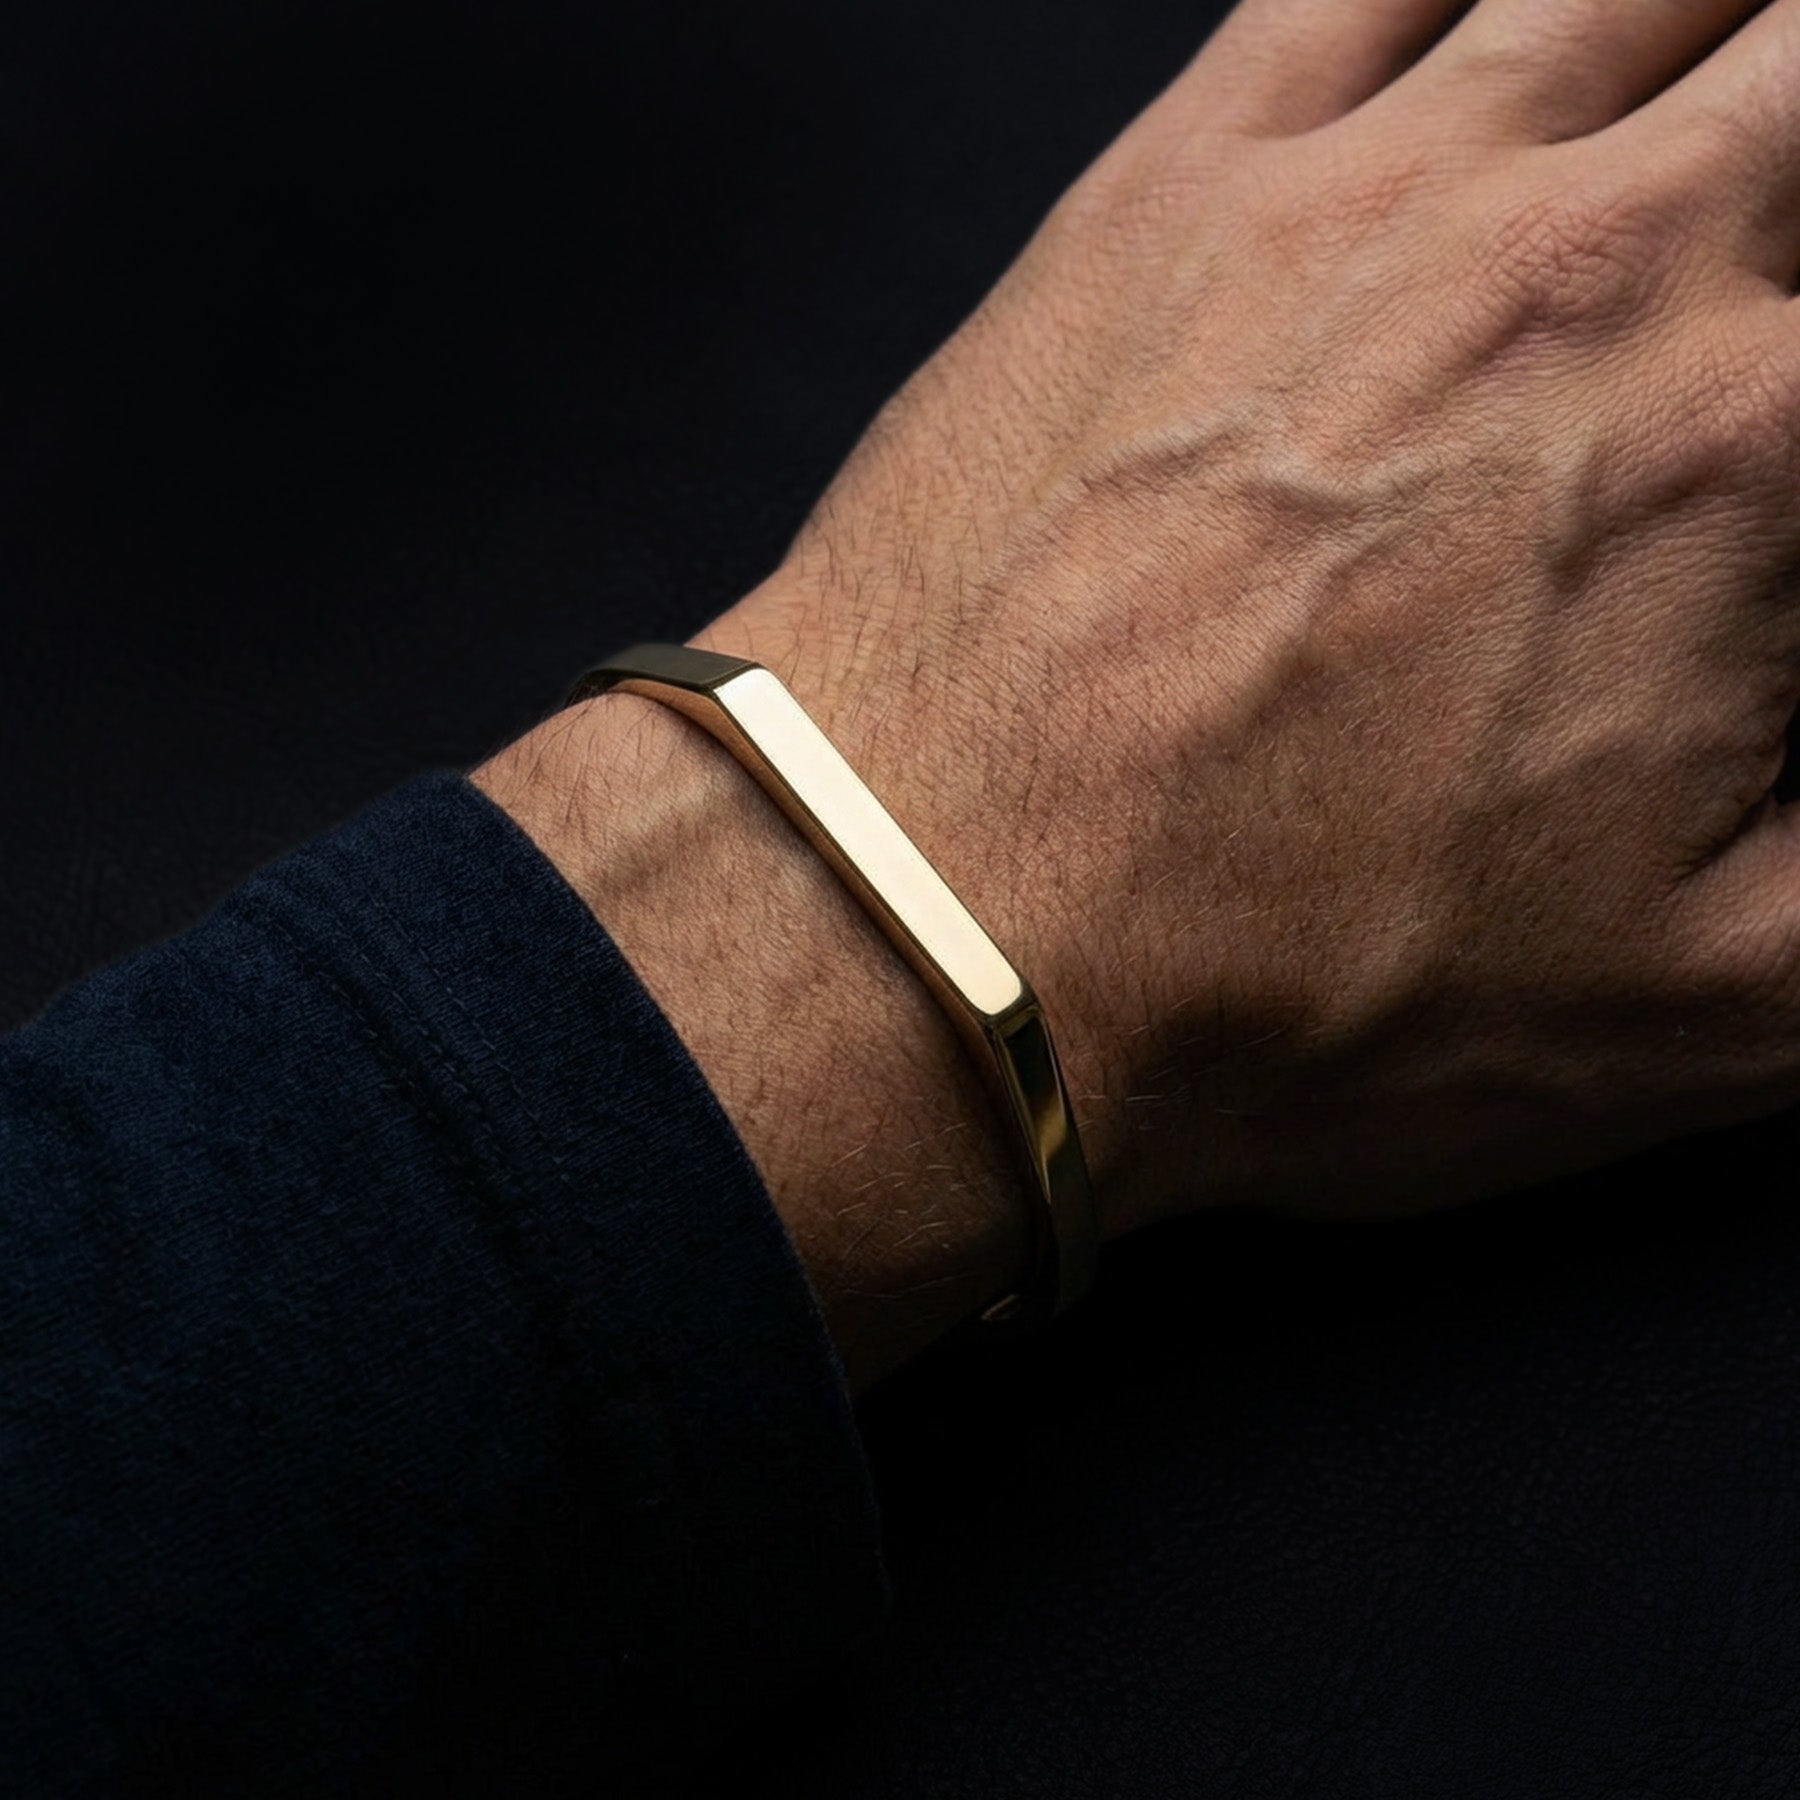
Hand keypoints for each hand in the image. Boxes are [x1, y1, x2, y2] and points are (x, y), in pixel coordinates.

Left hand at [488, 0, 1799, 1381]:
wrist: (944, 917)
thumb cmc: (1285, 986)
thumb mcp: (1699, 1007)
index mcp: (1766, 443)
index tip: (1782, 441)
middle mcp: (1592, 258)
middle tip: (1761, 234)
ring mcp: (1370, 189)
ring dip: (1703, 27)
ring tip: (1706, 96)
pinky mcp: (1179, 180)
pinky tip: (1492, 36)